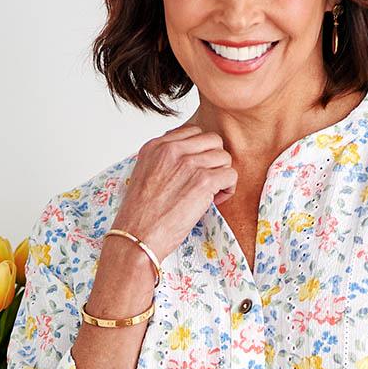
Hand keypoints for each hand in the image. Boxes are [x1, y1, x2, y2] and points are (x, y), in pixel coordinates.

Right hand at [111, 122, 236, 262]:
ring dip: (222, 176)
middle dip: (214, 161)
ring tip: (210, 193)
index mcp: (155, 146)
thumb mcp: (144, 175)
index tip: (194, 170)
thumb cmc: (140, 215)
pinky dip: (228, 189)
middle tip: (207, 181)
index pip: (192, 132)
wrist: (137, 236)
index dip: (200, 151)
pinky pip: (230, 175)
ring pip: (224, 157)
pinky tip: (215, 201)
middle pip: (212, 140)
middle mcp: (172, 150)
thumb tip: (188, 160)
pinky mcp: (203, 181)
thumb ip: (164, 161)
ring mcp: (188, 163)